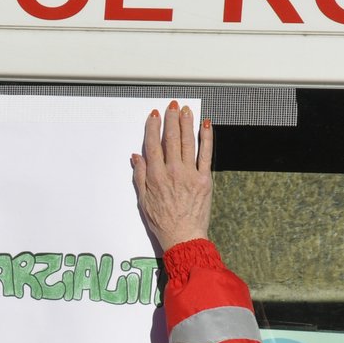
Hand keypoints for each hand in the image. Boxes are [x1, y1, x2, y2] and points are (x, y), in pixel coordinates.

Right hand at [132, 100, 212, 250]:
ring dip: (187, 124)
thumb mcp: (143, 200)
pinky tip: (205, 126)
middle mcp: (172, 172)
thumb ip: (140, 176)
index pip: (153, 145)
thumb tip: (137, 157)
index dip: (153, 127)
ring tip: (186, 110)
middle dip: (171, 119)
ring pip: (188, 142)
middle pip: (171, 139)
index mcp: (156, 177)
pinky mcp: (204, 179)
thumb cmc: (163, 222)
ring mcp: (190, 174)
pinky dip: (206, 138)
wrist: (183, 236)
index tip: (155, 115)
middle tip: (172, 106)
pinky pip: (206, 154)